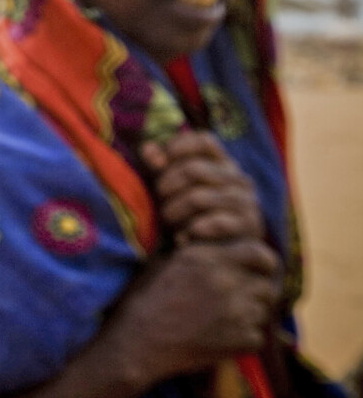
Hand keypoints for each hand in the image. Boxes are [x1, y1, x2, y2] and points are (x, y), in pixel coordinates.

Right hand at [109, 239, 279, 382]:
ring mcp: (237, 314)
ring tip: (219, 318)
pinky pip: (256, 336)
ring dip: (248, 314)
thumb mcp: (164, 260)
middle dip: (254, 291)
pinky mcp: (241, 341)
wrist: (139, 342)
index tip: (252, 269)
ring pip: (263, 311)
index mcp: (207, 258)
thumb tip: (216, 242)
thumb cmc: (146, 297)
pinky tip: (217, 336)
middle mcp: (227, 282)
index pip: (260, 253)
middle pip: (267, 285)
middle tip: (234, 298)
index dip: (260, 261)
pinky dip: (242, 338)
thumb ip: (196, 248)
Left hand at [141, 129, 264, 244]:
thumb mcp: (168, 187)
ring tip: (167, 222)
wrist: (208, 256)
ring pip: (198, 198)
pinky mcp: (250, 227)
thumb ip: (158, 165)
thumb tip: (148, 149)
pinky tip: (182, 238)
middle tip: (157, 201)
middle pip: (193, 170)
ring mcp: (247, 202)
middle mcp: (239, 179)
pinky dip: (191, 231)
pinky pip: (214, 223)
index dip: (176, 147)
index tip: (155, 163)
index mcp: (221, 163)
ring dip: (174, 212)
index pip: (203, 141)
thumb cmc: (183, 214)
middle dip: (166, 186)